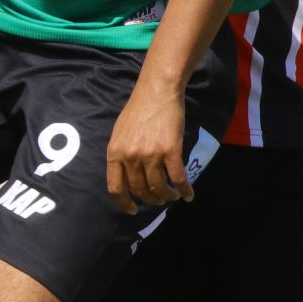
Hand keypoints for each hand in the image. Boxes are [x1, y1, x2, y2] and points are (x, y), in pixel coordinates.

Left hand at [104, 86, 192, 215]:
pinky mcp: (170, 151)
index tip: (133, 210)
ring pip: (159, 188)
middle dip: (150, 200)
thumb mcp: (119, 133)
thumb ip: (121, 154)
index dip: (124, 203)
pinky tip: (188, 194)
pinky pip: (178, 178)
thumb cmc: (138, 110)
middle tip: (158, 200)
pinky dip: (184, 190)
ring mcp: (150, 155)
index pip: (116, 188)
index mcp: (114, 153)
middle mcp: (130, 157)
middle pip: (140, 190)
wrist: (157, 91)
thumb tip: (126, 176)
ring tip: (172, 196)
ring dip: (167, 196)